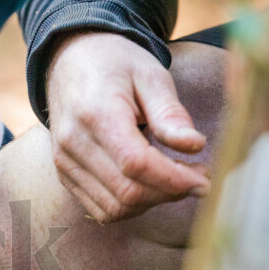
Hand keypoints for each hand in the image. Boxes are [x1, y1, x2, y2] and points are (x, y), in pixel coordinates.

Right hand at [46, 33, 210, 222]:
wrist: (71, 61)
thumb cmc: (115, 65)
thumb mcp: (150, 76)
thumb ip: (170, 113)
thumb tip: (195, 146)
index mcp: (96, 115)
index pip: (137, 164)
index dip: (175, 179)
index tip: (204, 178)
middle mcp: (73, 144)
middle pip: (127, 192)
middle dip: (169, 192)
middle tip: (197, 177)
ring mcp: (64, 163)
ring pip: (114, 208)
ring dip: (151, 202)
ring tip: (173, 180)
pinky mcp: (64, 174)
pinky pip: (100, 208)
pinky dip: (130, 206)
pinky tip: (149, 185)